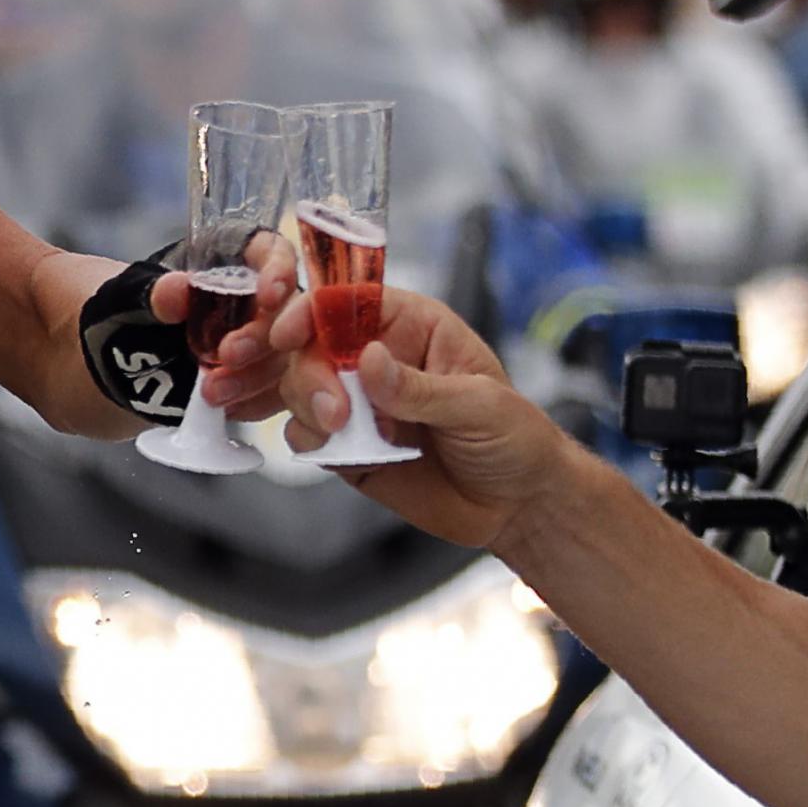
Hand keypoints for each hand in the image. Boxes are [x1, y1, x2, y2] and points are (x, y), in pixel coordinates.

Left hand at [149, 228, 298, 419]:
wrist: (130, 370)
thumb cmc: (133, 319)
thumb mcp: (131, 299)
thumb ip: (155, 294)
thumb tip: (177, 290)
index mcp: (240, 262)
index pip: (275, 253)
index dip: (279, 271)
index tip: (268, 295)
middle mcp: (270, 302)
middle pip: (298, 312)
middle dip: (271, 339)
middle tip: (229, 356)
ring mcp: (279, 347)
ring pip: (296, 360)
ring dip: (259, 380)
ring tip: (212, 395)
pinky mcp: (278, 386)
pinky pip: (293, 399)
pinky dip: (275, 411)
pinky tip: (240, 415)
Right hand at [272, 284, 573, 547]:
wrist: (517, 506)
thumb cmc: (514, 438)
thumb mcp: (479, 404)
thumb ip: (419, 387)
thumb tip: (367, 359)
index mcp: (413, 326)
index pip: (349, 300)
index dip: (312, 310)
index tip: (291, 333)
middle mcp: (377, 358)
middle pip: (312, 344)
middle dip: (307, 373)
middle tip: (334, 412)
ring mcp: (359, 402)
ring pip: (300, 387)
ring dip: (304, 406)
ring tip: (339, 433)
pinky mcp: (348, 446)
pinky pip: (305, 433)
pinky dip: (307, 440)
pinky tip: (337, 451)